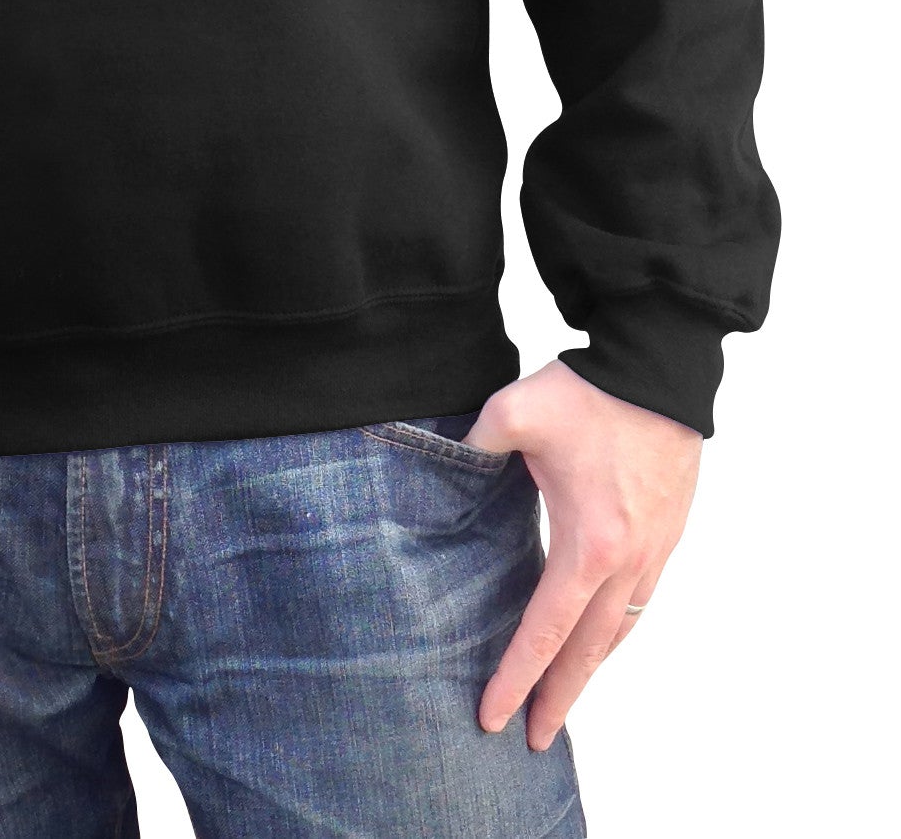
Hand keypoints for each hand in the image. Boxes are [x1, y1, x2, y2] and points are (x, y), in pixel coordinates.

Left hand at [465, 359, 701, 748]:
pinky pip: (640, 602)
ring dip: (590, 669)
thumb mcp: (512, 413)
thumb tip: (442, 465)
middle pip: (588, 651)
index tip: (491, 716)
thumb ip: (470, 447)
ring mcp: (654, 551)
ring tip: (563, 699)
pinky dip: (616, 631)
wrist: (659, 368)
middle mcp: (627, 561)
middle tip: (533, 739)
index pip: (545, 630)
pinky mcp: (667, 534)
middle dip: (558, 698)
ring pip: (619, 630)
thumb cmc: (589, 393)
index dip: (515, 677)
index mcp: (589, 544)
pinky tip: (599, 638)